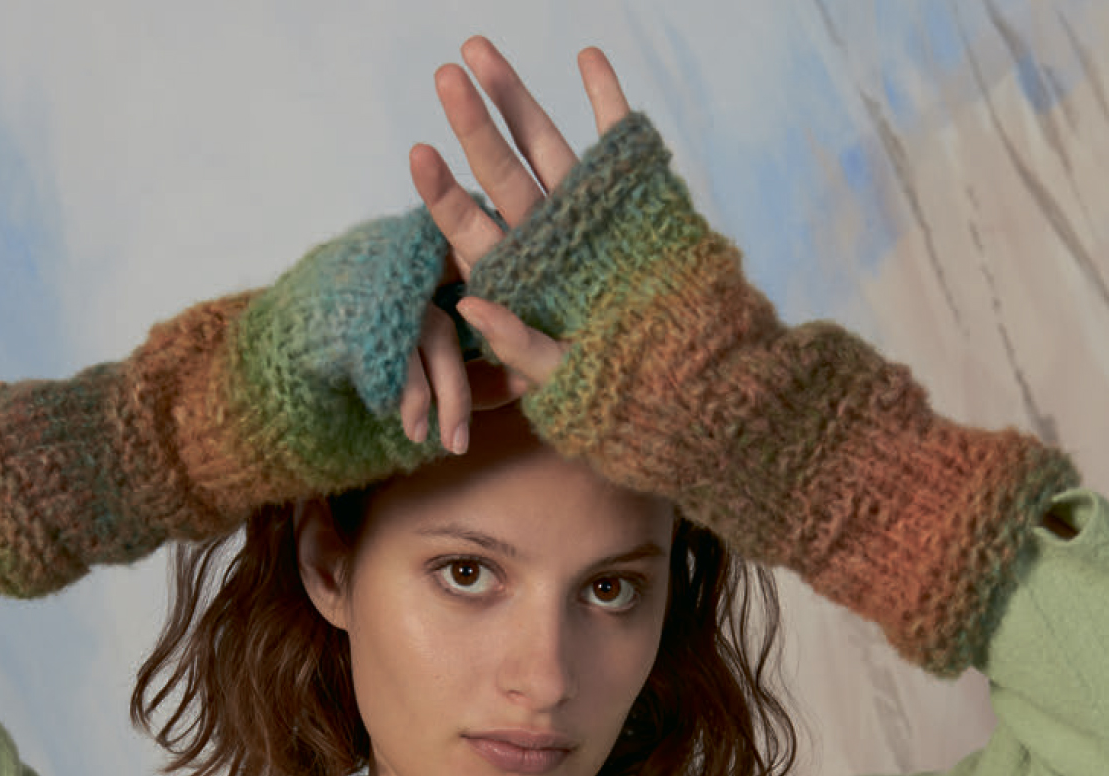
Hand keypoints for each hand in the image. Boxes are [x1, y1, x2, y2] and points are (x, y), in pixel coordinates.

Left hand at [400, 37, 631, 451]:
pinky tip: (587, 56)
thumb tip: (467, 306)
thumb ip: (516, 345)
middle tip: (444, 76)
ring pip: (542, 146)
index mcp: (518, 279)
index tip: (418, 154)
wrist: (689, 381)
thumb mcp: (561, 380)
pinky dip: (605, 98)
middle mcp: (543, 238)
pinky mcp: (630, 197)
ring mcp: (583, 213)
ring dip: (514, 97)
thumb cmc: (617, 392)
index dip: (443, 194)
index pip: (470, 231)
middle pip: (499, 174)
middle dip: (472, 124)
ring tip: (477, 49)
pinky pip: (614, 141)